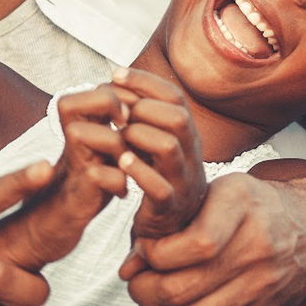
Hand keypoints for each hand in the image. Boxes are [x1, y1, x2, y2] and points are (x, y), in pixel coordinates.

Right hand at [0, 85, 132, 270]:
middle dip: (113, 107)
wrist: (47, 231)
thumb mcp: (99, 154)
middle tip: (127, 129)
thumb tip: (142, 105)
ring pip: (92, 135)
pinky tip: (122, 194)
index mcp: (78, 128)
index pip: (95, 88)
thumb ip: (113, 130)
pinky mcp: (76, 197)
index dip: (120, 94)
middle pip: (84, 99)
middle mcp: (70, 142)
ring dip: (120, 148)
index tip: (131, 117)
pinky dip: (119, 183)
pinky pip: (101, 176)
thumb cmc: (81, 189)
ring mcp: (71, 168)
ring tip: (129, 166)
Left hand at [106, 67, 207, 239]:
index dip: (145, 81)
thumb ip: (145, 117)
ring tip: (120, 138)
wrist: (171, 231)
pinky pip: (159, 187)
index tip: (115, 74)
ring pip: (170, 146)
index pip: (174, 97)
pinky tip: (121, 163)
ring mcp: (182, 181)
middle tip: (119, 115)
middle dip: (143, 109)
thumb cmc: (158, 179)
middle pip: (178, 117)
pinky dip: (138, 172)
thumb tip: (118, 77)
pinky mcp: (169, 208)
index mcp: (188, 136)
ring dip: (138, 135)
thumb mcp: (156, 144)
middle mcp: (191, 155)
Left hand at [123, 172, 305, 305]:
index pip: (196, 244)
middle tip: (135, 283)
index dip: (156, 254)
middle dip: (143, 291)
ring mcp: (258, 288)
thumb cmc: (253, 206)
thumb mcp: (220, 190)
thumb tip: (127, 265)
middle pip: (183, 288)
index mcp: (242, 207)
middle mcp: (255, 249)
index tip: (144, 251)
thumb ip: (173, 219)